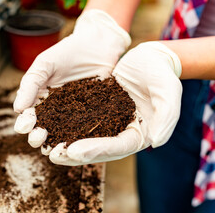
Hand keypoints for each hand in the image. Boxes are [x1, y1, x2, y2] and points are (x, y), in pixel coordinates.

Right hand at [13, 9, 130, 153]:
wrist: (98, 44)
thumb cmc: (68, 51)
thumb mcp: (45, 63)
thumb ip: (30, 84)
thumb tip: (17, 109)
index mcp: (39, 99)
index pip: (28, 116)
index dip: (24, 123)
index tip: (24, 126)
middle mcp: (54, 110)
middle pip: (43, 129)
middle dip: (37, 136)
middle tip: (39, 137)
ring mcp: (73, 115)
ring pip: (62, 134)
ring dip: (56, 143)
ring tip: (56, 147)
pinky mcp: (92, 116)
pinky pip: (85, 130)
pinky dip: (80, 139)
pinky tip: (79, 143)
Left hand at [49, 42, 182, 164]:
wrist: (151, 59)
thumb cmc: (162, 75)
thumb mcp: (168, 93)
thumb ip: (166, 118)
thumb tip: (155, 141)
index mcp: (139, 135)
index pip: (116, 148)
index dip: (95, 151)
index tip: (73, 151)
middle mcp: (121, 133)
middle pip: (96, 149)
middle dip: (74, 154)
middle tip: (53, 155)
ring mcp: (108, 123)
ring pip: (85, 137)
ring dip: (66, 143)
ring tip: (46, 147)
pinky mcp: (98, 110)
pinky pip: (80, 120)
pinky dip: (65, 124)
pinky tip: (49, 125)